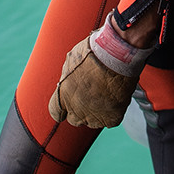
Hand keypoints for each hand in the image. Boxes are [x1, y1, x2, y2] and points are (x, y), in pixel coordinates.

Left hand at [48, 12, 154, 127]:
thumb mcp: (72, 60)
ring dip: (97, 112)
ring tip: (106, 93)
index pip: (56, 112)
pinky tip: (116, 96)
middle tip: (91, 96)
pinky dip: (113, 111)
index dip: (62, 109)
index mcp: (63, 95)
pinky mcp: (110, 119)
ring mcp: (93, 117)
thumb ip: (68, 77)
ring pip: (93, 121)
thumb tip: (68, 80)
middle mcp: (75, 109)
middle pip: (74, 119)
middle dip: (80, 111)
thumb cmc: (95, 52)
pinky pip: (109, 120)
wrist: (117, 55)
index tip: (68, 104)